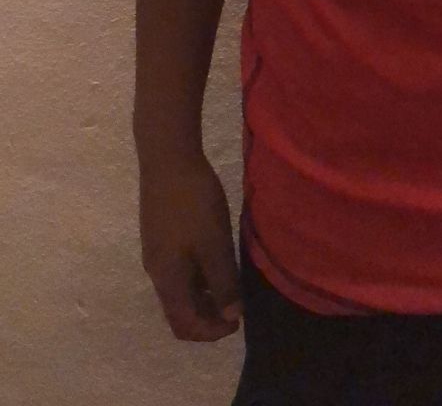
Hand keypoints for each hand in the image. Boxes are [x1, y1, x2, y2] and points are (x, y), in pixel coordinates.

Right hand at [138, 152, 243, 342]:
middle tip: (234, 308)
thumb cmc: (193, 203)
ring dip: (202, 297)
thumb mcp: (214, 244)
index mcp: (167, 280)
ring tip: (229, 285)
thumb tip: (231, 316)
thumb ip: (223, 282)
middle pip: (178, 312)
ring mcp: (155, 253)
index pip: (184, 325)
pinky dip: (196, 278)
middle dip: (206, 317)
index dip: (211, 331)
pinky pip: (176, 271)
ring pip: (178, 291)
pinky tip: (214, 260)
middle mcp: (156, 273)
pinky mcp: (158, 236)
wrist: (167, 158)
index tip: (238, 321)